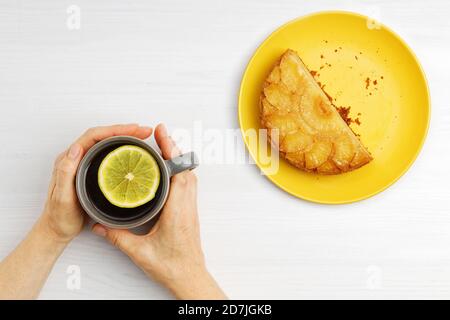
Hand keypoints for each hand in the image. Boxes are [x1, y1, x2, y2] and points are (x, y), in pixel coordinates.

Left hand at [41, 124, 152, 242]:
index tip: (133, 130)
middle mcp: (76, 158)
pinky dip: (122, 149)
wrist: (57, 229)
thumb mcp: (62, 197)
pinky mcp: (91, 172)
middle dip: (124, 130)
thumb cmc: (60, 216)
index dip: (115, 130)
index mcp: (69, 159)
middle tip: (144, 131)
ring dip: (124, 137)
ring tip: (141, 137)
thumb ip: (66, 172)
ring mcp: (84, 164)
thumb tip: (76, 148)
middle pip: (102, 136)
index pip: (93, 136)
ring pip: (106, 143)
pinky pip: (108, 154)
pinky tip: (132, 152)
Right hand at [92, 124, 225, 299]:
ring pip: (188, 175)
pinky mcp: (189, 211)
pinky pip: (188, 183)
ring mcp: (190, 207)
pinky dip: (179, 170)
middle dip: (173, 147)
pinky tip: (168, 169)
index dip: (171, 151)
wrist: (189, 277)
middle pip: (185, 168)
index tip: (162, 134)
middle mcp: (187, 205)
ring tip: (163, 145)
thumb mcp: (139, 252)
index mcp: (177, 211)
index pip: (178, 173)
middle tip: (159, 133)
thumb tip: (99, 225)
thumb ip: (117, 237)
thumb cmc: (172, 266)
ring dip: (177, 158)